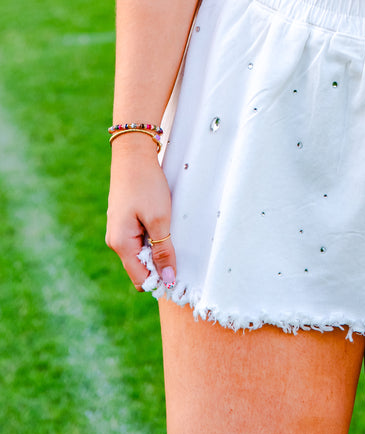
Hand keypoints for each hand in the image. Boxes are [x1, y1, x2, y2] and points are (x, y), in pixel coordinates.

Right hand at [106, 135, 175, 290]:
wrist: (133, 154)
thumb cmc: (145, 184)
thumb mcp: (159, 219)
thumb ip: (163, 251)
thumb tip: (167, 279)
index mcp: (121, 244)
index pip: (141, 279)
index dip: (160, 279)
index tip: (179, 270)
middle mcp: (115, 241)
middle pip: (141, 267)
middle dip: (159, 263)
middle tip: (178, 245)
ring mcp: (119, 231)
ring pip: (141, 252)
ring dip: (157, 247)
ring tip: (170, 228)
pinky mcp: (124, 221)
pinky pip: (140, 239)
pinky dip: (153, 236)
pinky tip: (162, 221)